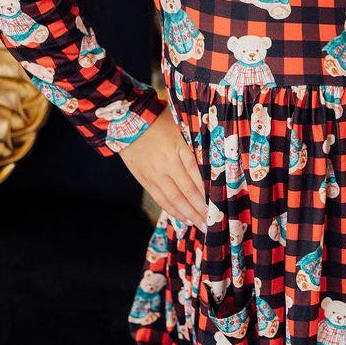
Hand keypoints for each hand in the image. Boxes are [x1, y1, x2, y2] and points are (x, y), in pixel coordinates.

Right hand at [118, 107, 207, 228]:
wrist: (126, 122)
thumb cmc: (158, 120)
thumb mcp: (180, 125)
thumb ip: (194, 140)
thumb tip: (213, 153)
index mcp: (178, 148)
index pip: (196, 174)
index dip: (207, 190)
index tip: (218, 202)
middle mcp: (167, 164)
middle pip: (187, 190)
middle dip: (200, 208)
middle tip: (212, 221)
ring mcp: (154, 174)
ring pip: (173, 198)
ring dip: (188, 213)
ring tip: (199, 223)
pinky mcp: (145, 180)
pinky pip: (160, 199)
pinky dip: (172, 210)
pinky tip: (183, 217)